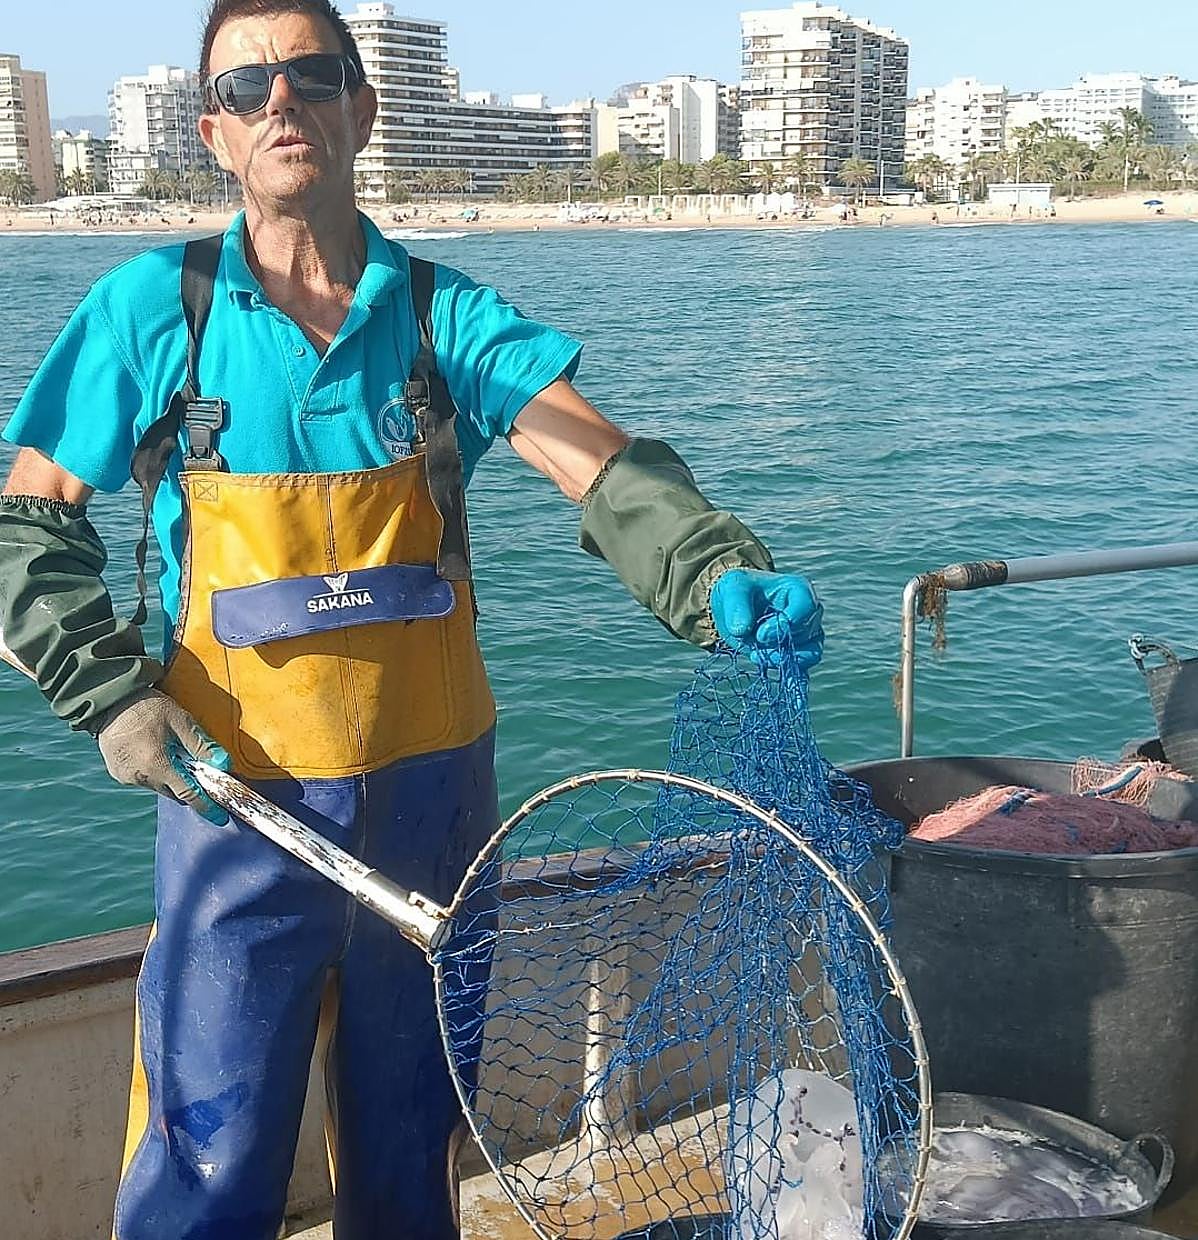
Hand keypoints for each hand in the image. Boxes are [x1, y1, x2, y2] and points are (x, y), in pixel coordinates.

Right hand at [94, 689, 230, 823]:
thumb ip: (202, 745)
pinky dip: (152, 772)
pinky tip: (151, 752)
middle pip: (173, 791)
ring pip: (157, 786)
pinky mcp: (117, 774)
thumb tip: (224, 764)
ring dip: (168, 777)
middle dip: (187, 785)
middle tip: (194, 767)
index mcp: (157, 764)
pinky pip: (142, 780)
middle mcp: (140, 776)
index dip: (206, 806)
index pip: (188, 794)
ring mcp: (126, 777)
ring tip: (168, 752)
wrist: (111, 701)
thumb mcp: (181, 721)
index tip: (219, 818)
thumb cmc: (149, 707)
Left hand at [710, 569, 824, 668]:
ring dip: (782, 660)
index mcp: (799, 590)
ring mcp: (807, 635)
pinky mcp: (798, 655)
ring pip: (809, 653)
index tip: (760, 634)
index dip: (784, 625)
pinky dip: (794, 678)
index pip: (806, 608)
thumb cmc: (740, 591)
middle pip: (805, 633)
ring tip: (757, 657)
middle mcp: (809, 612)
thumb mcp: (733, 588)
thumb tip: (741, 631)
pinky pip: (804, 669)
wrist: (737, 608)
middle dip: (778, 643)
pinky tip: (788, 691)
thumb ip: (737, 607)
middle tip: (753, 644)